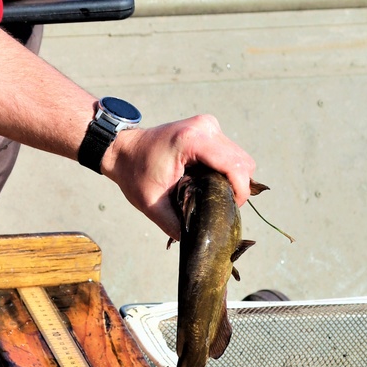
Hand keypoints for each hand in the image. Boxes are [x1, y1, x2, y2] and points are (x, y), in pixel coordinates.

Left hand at [105, 114, 255, 236]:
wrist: (123, 149)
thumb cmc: (134, 174)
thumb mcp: (152, 204)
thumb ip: (177, 225)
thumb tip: (200, 242)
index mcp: (191, 141)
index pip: (235, 166)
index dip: (240, 191)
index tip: (230, 209)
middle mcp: (205, 127)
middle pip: (243, 162)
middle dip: (237, 188)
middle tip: (217, 205)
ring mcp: (208, 125)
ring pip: (240, 158)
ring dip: (232, 179)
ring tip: (210, 193)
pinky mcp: (208, 128)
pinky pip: (230, 153)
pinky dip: (226, 170)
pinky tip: (207, 181)